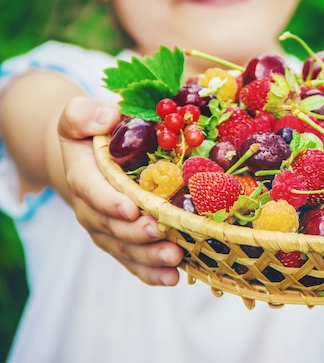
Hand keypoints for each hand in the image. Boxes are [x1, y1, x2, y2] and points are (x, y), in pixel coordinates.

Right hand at [57, 96, 183, 284]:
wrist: (90, 158)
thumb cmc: (93, 134)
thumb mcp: (81, 115)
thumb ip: (84, 114)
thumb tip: (106, 118)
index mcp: (82, 174)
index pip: (90, 189)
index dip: (109, 201)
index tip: (130, 209)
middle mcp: (91, 208)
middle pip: (111, 226)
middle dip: (137, 234)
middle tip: (162, 234)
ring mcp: (107, 228)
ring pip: (124, 248)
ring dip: (148, 256)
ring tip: (174, 259)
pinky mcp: (123, 240)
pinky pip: (134, 260)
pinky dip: (151, 272)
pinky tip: (172, 277)